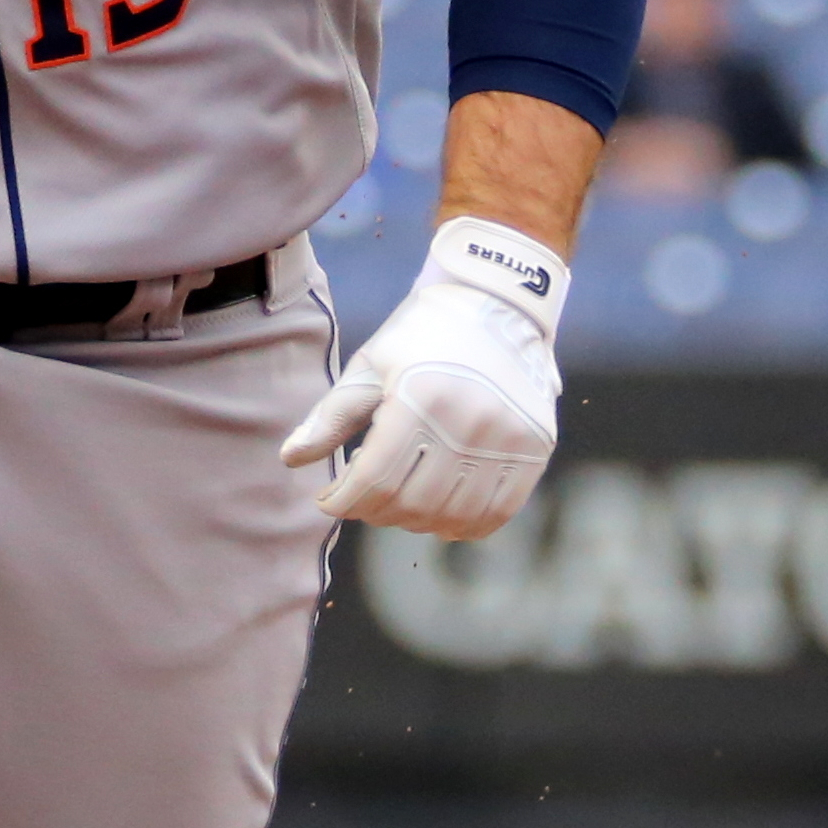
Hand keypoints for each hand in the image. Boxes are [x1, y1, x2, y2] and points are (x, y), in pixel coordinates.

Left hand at [281, 216, 566, 541]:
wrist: (497, 302)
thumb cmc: (422, 334)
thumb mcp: (369, 366)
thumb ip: (331, 416)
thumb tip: (291, 460)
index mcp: (420, 398)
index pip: (374, 480)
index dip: (342, 501)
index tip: (328, 500)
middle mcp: (470, 421)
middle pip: (410, 503)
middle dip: (373, 511)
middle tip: (361, 498)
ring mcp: (509, 438)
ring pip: (451, 515)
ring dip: (413, 522)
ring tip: (396, 503)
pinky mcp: (536, 448)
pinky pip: (497, 512)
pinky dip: (462, 525)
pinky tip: (437, 515)